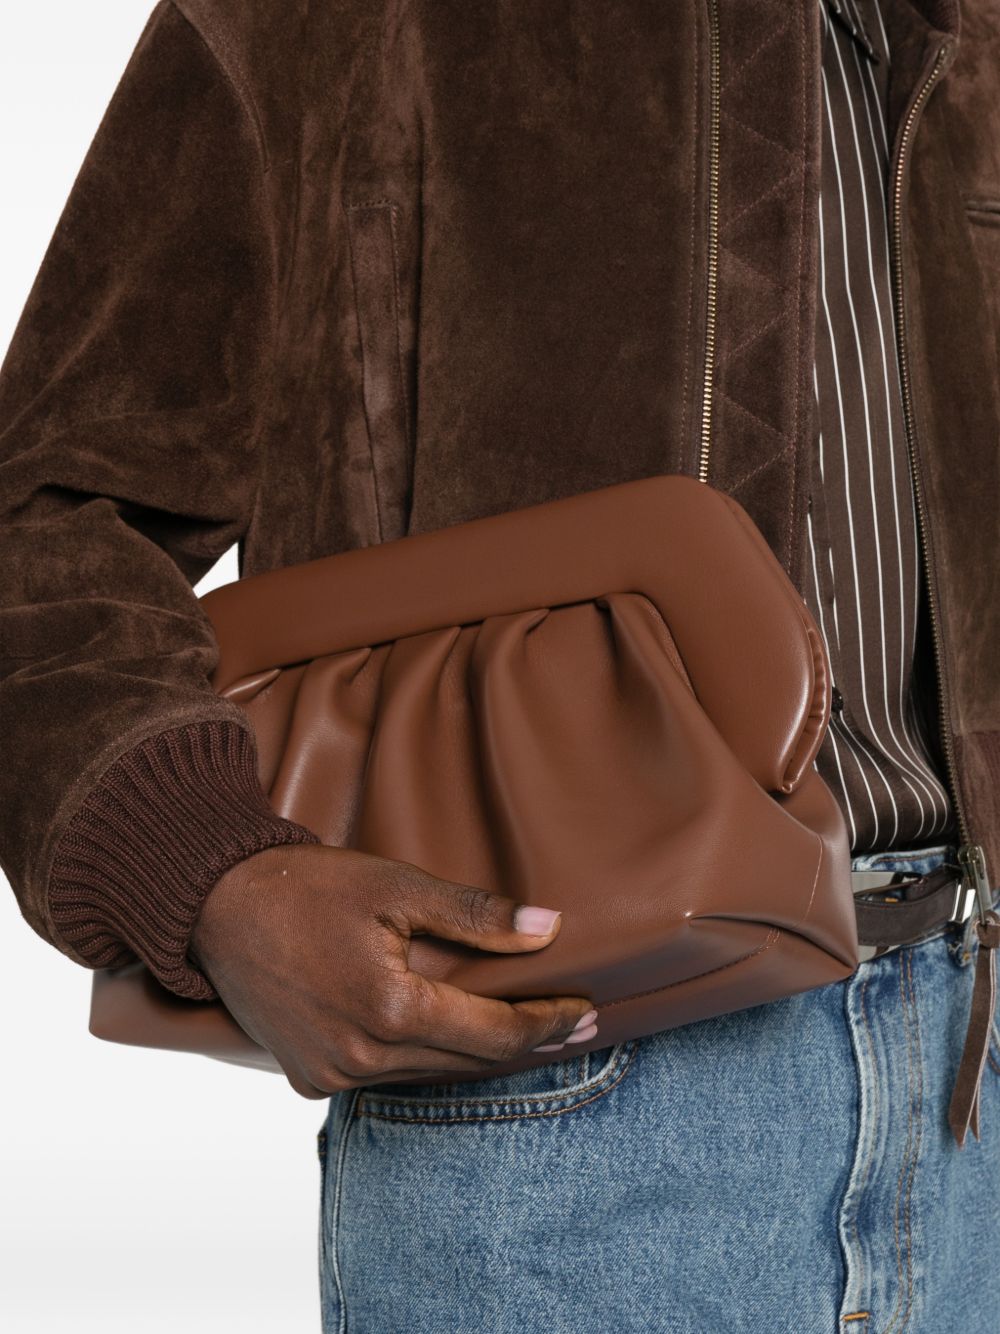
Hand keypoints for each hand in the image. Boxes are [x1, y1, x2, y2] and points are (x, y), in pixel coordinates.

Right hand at [188, 844, 597, 1098]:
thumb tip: (550, 930)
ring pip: (429, 1075)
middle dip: (525, 1043)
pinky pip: (385, 1077)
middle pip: (468, 1063)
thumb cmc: (308, 887)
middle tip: (574, 1024)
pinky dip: (424, 1059)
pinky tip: (447, 1036)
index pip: (494, 1034)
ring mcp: (330, 1075)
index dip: (547, 1024)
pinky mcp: (307, 1078)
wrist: (215, 906)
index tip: (586, 1010)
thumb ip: (476, 915)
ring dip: (477, 1054)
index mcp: (390, 1010)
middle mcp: (361, 1057)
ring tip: (523, 1030)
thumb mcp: (398, 886)